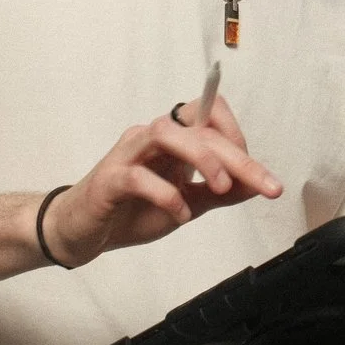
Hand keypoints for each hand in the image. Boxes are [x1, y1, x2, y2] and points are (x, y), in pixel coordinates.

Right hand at [42, 92, 282, 267]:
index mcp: (172, 140)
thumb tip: (256, 184)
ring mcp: (128, 154)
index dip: (237, 136)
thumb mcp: (188, 204)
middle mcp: (151, 138)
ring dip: (201, 157)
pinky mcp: (109, 178)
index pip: (209, 113)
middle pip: (197, 127)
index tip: (259, 176)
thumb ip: (219, 194)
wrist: (82, 231)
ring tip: (220, 187)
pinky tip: (179, 214)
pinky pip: (138, 176)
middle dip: (236, 156)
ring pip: (166, 133)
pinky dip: (165, 194)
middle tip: (263, 185)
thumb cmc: (132, 211)